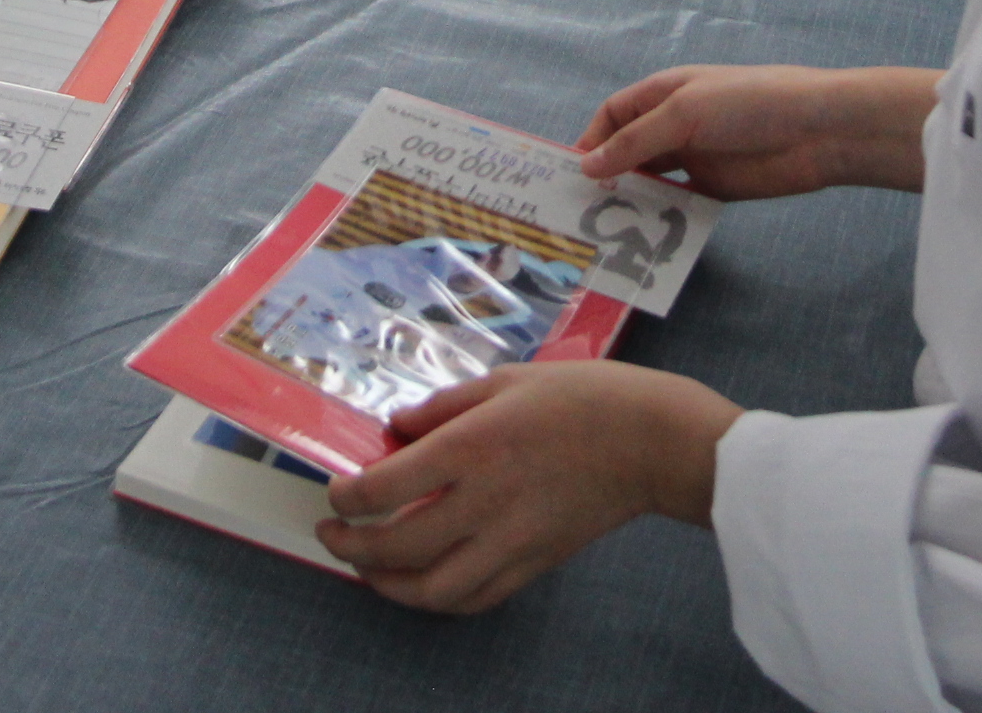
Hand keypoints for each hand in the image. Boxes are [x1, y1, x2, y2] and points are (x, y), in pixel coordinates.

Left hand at [317, 363, 741, 611]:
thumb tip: (396, 428)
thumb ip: (443, 406)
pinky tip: (423, 583)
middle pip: (395, 547)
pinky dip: (438, 599)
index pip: (383, 489)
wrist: (648, 441)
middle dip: (350, 546)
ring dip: (386, 585)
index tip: (337, 492)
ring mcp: (510, 541)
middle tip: (333, 535)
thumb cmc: (581, 397)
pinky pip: (475, 598)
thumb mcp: (505, 380)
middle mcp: (483, 502)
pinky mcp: (533, 563)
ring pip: (430, 590)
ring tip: (367, 568)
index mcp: (471, 448)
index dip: (346, 498)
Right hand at [575, 63, 935, 198]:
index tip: (572, 175)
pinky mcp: (716, 189)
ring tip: (607, 229)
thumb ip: (636, 142)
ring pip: (651, 180)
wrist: (818, 130)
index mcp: (664, 94)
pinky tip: (645, 236)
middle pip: (628, 150)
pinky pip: (678, 205)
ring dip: (632, 199)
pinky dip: (661, 217)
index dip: (591, 140)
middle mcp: (675, 125)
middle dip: (606, 174)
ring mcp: (696, 158)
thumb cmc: (749, 103)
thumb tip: (587, 166)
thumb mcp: (685, 113)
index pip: (613, 115)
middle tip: (580, 211)